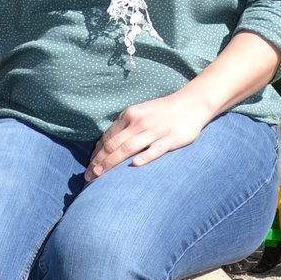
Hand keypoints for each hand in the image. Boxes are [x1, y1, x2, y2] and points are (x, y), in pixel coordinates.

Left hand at [86, 90, 211, 177]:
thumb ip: (125, 127)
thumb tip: (106, 144)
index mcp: (130, 115)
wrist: (192, 104)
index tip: (89, 167)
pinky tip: (134, 165)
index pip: (108, 137)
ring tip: (100, 175)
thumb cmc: (163, 112)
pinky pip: (155, 149)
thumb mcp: (141, 113)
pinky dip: (144, 157)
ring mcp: (155, 131)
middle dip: (99, 161)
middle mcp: (139, 122)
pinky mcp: (170, 139)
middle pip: (114, 144)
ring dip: (111, 162)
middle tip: (89, 176)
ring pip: (129, 148)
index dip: (96, 153)